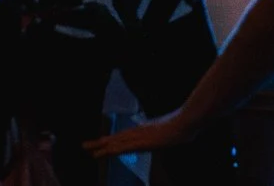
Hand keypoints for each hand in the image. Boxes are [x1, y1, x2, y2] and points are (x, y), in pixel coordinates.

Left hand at [85, 111, 200, 159]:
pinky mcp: (144, 141)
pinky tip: (106, 152)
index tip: (100, 143)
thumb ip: (167, 134)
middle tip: (85, 145)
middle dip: (101, 143)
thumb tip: (168, 136)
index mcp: (144, 130)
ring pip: (117, 143)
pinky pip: (125, 147)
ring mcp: (141, 136)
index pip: (123, 136)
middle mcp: (139, 132)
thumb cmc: (184, 126)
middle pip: (116, 138)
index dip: (111, 140)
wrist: (188, 121)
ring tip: (89, 150)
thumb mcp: (172, 132)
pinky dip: (114, 149)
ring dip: (102, 147)